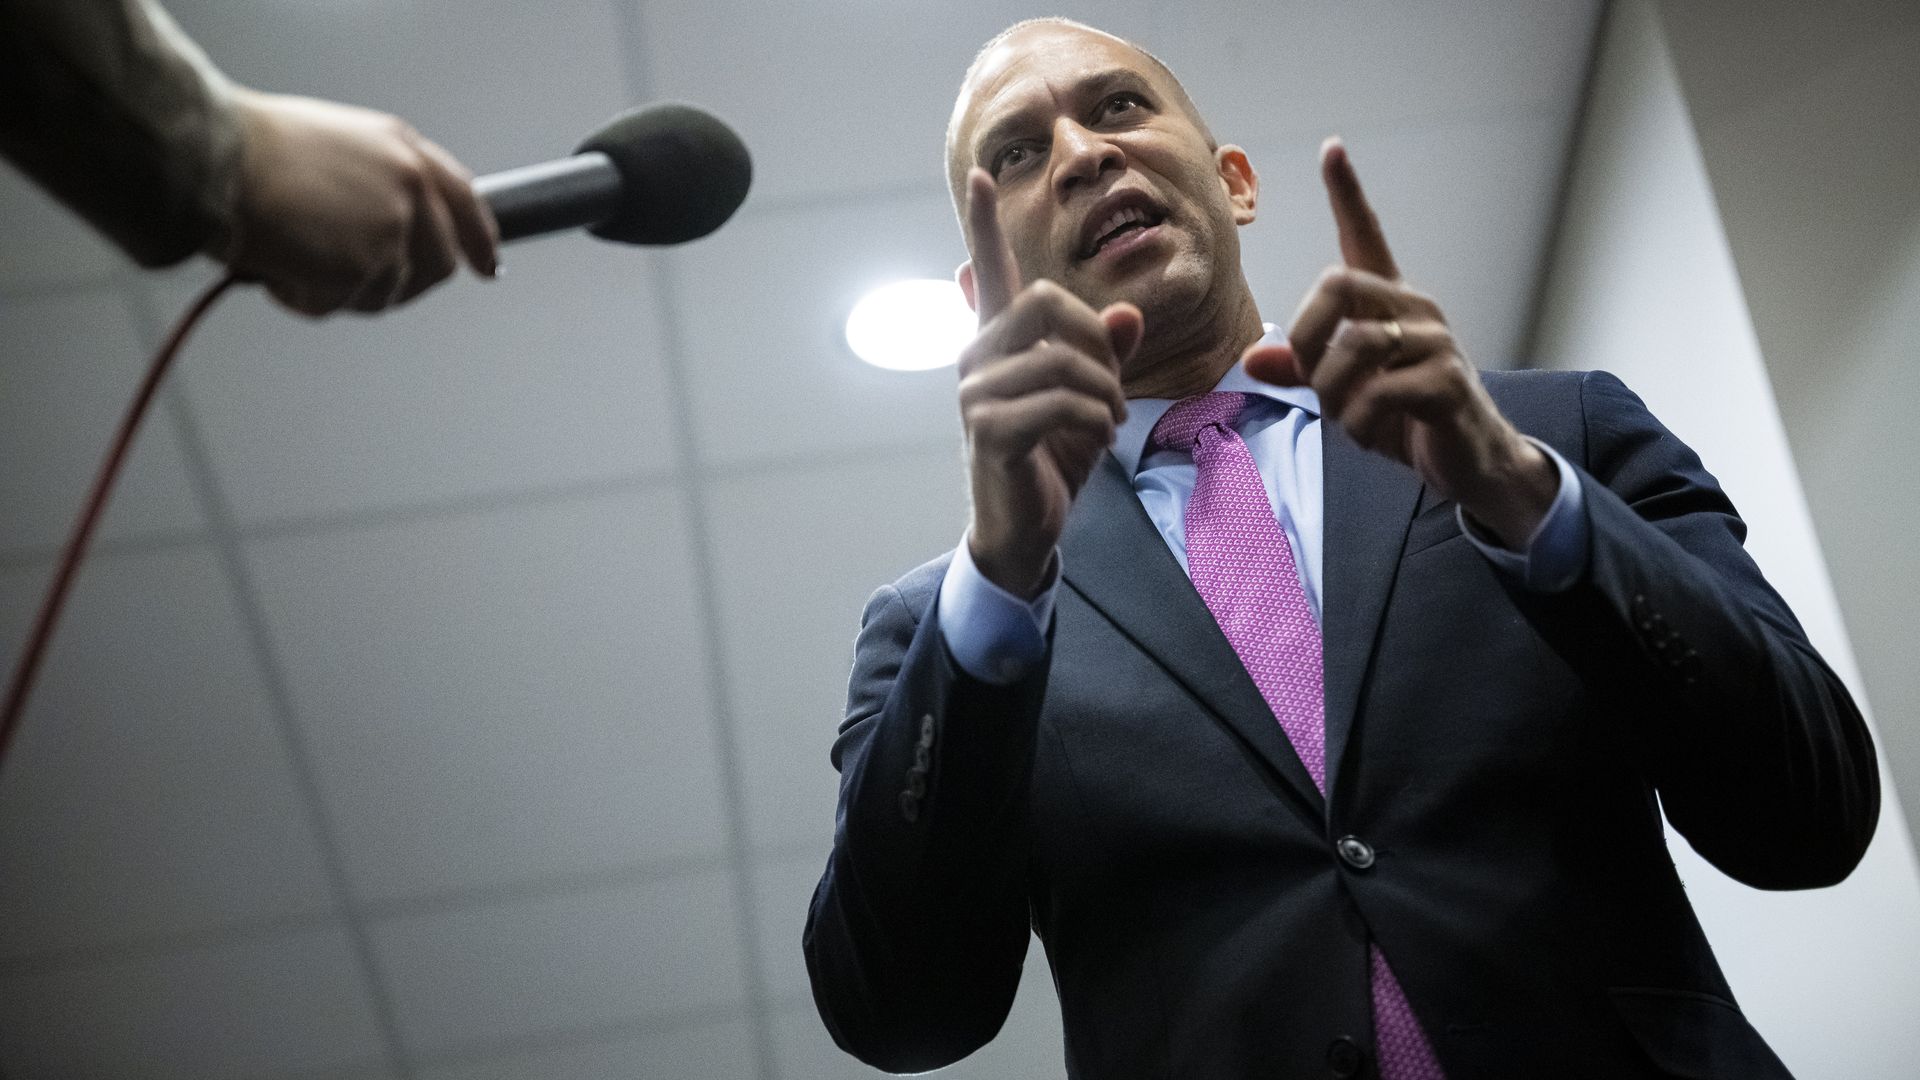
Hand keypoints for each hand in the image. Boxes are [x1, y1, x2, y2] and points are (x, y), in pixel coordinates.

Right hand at [221, 89, 498, 316]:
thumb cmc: (251, 147)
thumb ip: (376, 182)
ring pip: (383, 293)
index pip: (467, 202)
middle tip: (348, 278)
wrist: (217, 159)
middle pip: (436, 265)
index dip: (479, 241)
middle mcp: (410, 190)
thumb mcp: (336, 145)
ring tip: (292, 251)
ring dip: (336, 288)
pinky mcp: (365, 268)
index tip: (487, 266)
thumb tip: (378, 226)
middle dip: (400, 283)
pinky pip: (337, 305)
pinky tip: (278, 263)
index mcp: (405, 151)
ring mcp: (392, 232)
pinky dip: (303, 297)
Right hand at [958, 168, 1141, 597]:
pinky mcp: (988, 428)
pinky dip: (1095, 418)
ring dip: (1105, 391)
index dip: (983, 222)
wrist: (1027, 527)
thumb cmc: (1052, 457)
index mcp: (999, 341)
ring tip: (1109, 420)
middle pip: (1045, 300)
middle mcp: (978, 356)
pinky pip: (1060, 400)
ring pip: (1061, 357)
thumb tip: (1128, 315)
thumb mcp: (1092, 399)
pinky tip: (1096, 438)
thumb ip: (1107, 355)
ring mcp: (976, 392)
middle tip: (1115, 386)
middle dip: (1096, 341)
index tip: (978, 174)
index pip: (988, 270)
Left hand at [1242, 139, 1554, 548]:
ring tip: (1349, 418)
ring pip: (1353, 347)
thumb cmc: (1404, 419)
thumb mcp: (1344, 394)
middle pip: (1336, 284)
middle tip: (1309, 377)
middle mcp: (1415, 310)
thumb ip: (1301, 371)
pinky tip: (1371, 434)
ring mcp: (1436, 342)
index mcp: (1389, 304)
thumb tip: (1252, 357)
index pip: (1367, 235)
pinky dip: (1359, 423)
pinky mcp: (1447, 381)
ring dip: (1332, 394)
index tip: (1332, 148)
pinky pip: (1377, 393)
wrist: (1468, 462)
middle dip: (1305, 337)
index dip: (1348, 193)